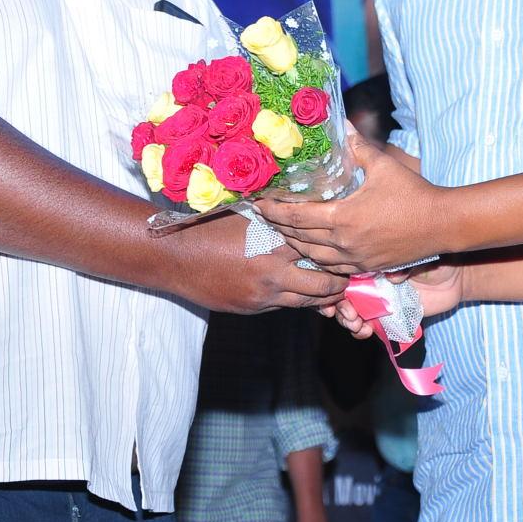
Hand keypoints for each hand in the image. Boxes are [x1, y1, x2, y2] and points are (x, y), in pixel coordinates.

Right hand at [169, 212, 347, 312]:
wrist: (174, 258)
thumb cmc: (208, 230)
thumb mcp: (245, 217)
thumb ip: (274, 220)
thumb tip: (300, 213)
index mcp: (271, 244)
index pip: (316, 249)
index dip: (334, 249)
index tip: (345, 245)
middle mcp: (270, 273)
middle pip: (319, 284)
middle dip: (338, 283)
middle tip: (348, 276)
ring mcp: (261, 295)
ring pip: (304, 302)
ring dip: (321, 297)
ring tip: (335, 289)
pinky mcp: (251, 308)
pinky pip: (282, 306)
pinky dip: (295, 300)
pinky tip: (303, 294)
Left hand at [257, 135, 450, 273]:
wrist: (441, 224)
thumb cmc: (413, 192)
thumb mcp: (382, 165)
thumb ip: (356, 146)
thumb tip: (341, 122)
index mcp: (342, 217)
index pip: (297, 216)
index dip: (275, 210)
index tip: (260, 202)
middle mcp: (344, 242)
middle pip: (299, 237)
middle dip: (279, 226)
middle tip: (266, 215)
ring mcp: (355, 259)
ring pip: (312, 256)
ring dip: (295, 244)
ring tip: (284, 231)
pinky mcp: (367, 267)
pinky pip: (332, 267)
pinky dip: (316, 257)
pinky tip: (313, 249)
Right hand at [324, 261, 463, 338]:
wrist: (454, 278)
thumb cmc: (435, 258)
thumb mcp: (420, 255)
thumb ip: (405, 264)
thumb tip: (394, 277)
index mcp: (371, 261)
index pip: (342, 270)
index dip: (333, 282)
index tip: (333, 292)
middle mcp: (368, 280)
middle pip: (341, 293)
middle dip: (338, 305)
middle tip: (349, 313)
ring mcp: (375, 300)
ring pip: (350, 311)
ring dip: (347, 320)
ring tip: (357, 324)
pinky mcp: (386, 317)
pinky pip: (367, 326)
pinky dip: (360, 331)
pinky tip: (365, 331)